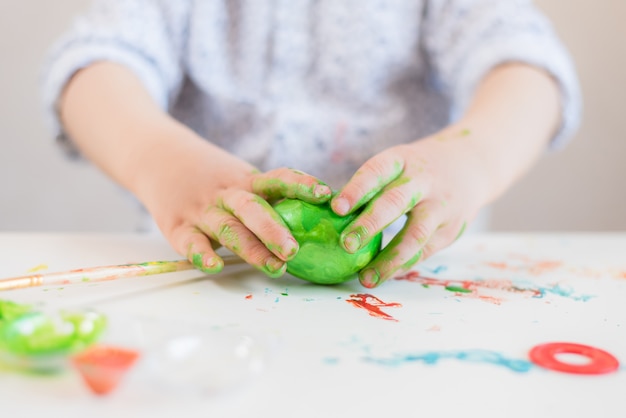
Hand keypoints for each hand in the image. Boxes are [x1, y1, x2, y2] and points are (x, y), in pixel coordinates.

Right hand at [138, 139, 331, 277]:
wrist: (158, 157)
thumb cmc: (211, 175)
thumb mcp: (240, 177)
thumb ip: (267, 195)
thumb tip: (317, 217)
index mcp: (246, 181)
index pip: (277, 179)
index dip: (301, 185)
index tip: (325, 194)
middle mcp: (226, 194)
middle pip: (253, 209)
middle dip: (274, 230)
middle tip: (294, 250)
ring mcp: (202, 210)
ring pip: (228, 229)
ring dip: (252, 249)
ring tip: (275, 267)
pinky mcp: (178, 226)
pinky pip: (190, 242)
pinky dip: (202, 254)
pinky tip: (215, 265)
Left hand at [330, 129, 490, 287]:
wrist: (471, 165)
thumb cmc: (416, 169)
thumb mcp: (397, 163)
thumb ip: (370, 187)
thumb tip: (327, 218)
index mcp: (403, 160)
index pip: (377, 171)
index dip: (357, 189)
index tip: (336, 208)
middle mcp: (424, 181)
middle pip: (396, 201)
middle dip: (370, 224)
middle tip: (346, 244)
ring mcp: (441, 206)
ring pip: (416, 234)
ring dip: (389, 258)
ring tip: (365, 278)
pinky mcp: (451, 230)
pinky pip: (425, 251)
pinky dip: (403, 265)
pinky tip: (384, 276)